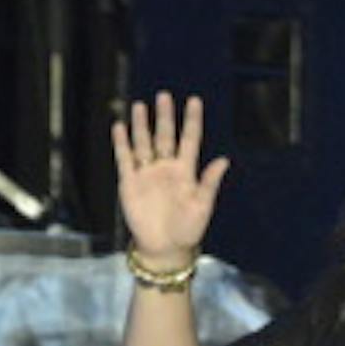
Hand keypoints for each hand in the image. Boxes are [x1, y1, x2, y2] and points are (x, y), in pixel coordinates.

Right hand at [111, 92, 229, 267]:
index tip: (194, 100)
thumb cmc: (187, 230)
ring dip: (141, 125)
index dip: (192, 120)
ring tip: (139, 106)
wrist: (164, 249)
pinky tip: (119, 127)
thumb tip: (224, 160)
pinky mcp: (130, 183)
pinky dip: (122, 143)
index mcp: (186, 171)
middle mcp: (166, 167)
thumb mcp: (202, 206)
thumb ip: (209, 183)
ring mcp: (147, 174)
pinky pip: (125, 159)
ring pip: (144, 143)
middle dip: (164, 116)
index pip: (190, 139)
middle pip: (165, 135)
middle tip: (163, 96)